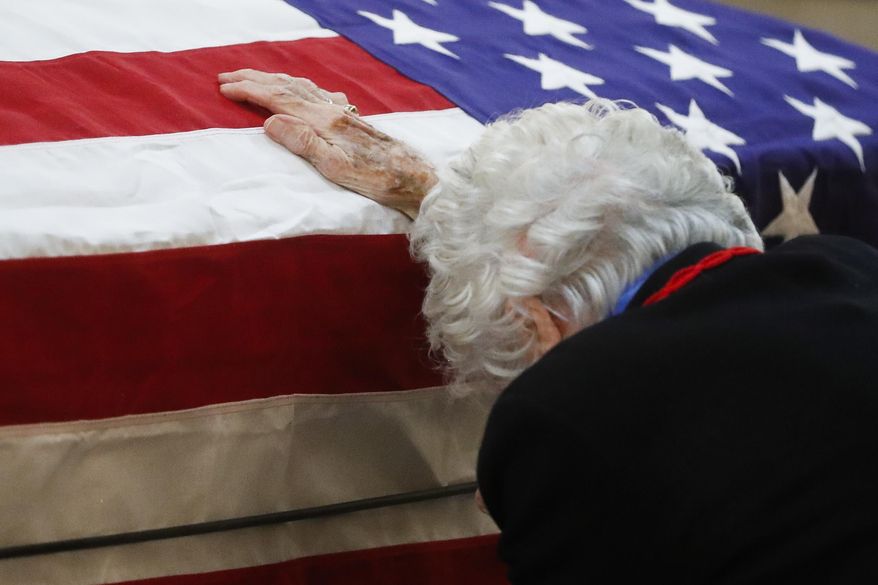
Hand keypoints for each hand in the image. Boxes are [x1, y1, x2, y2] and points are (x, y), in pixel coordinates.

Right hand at [218, 69, 436, 218]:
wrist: (416, 179)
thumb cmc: (377, 180)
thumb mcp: (336, 168)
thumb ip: (304, 143)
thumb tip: (270, 121)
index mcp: (325, 121)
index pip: (279, 98)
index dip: (250, 90)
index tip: (224, 87)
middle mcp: (334, 111)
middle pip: (288, 87)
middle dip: (256, 79)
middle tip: (227, 77)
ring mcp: (345, 114)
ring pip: (303, 88)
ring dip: (275, 80)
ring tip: (256, 79)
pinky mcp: (354, 122)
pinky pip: (319, 95)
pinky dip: (301, 88)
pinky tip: (307, 91)